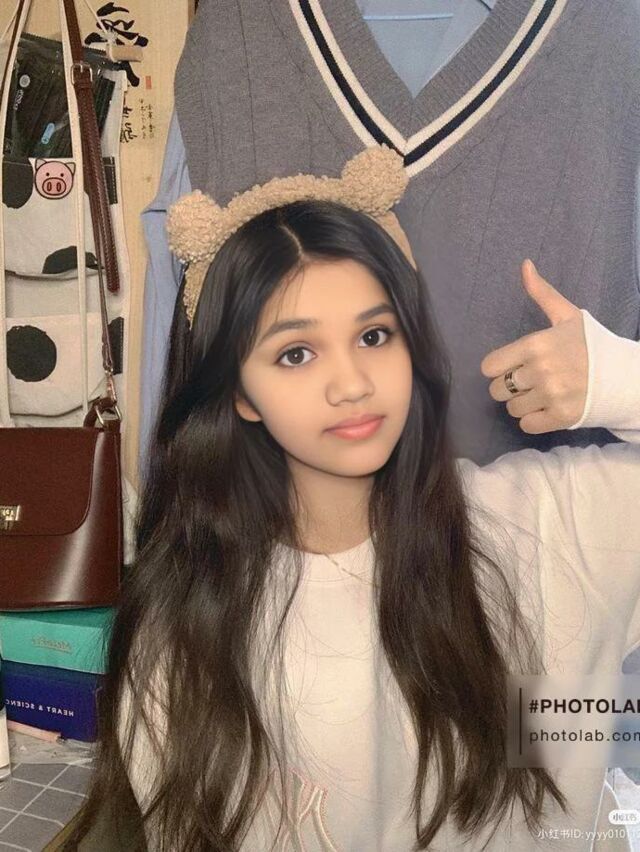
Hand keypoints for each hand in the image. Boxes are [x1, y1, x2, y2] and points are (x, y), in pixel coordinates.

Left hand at [480, 260, 587, 434]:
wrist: (626, 376)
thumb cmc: (593, 344)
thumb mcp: (568, 316)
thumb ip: (542, 293)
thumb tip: (524, 265)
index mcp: (536, 344)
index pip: (490, 366)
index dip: (498, 367)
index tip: (513, 366)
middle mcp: (541, 371)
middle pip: (497, 390)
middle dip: (509, 387)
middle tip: (528, 381)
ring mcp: (551, 396)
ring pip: (511, 409)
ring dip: (522, 404)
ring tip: (541, 394)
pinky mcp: (560, 418)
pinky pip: (526, 425)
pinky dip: (534, 420)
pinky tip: (548, 408)